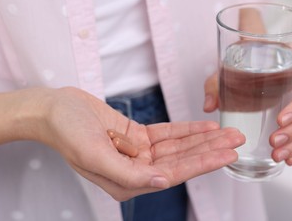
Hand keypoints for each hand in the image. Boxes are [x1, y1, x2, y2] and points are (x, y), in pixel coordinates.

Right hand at [39, 87, 244, 200]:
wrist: (54, 110)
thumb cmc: (67, 132)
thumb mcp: (94, 155)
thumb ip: (128, 173)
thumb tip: (162, 182)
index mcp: (126, 182)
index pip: (173, 174)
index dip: (202, 163)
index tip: (227, 154)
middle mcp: (135, 169)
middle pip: (181, 160)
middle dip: (210, 150)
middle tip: (237, 139)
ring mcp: (137, 152)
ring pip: (177, 146)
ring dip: (202, 138)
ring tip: (227, 131)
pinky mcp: (136, 135)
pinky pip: (166, 133)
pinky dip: (186, 129)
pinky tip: (204, 126)